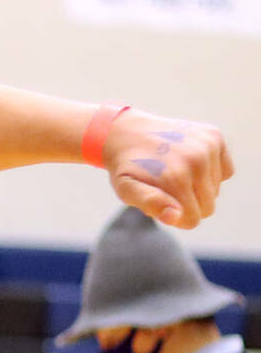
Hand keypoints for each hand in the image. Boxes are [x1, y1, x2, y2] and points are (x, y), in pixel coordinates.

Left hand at [104, 109, 232, 230]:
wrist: (126, 132)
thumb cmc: (127, 168)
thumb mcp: (127, 190)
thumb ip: (150, 204)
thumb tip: (175, 215)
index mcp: (176, 177)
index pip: (193, 220)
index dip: (176, 218)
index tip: (160, 204)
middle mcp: (197, 159)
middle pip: (208, 207)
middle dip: (187, 204)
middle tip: (166, 188)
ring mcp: (208, 145)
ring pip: (216, 190)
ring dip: (198, 188)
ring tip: (174, 173)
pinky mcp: (214, 136)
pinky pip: (226, 171)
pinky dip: (211, 172)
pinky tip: (189, 163)